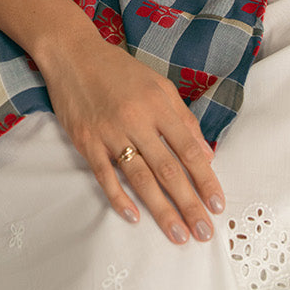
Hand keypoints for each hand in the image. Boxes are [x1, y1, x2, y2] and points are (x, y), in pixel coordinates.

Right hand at [36, 28, 226, 244]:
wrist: (72, 54)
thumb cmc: (119, 70)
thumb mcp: (158, 84)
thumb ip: (183, 118)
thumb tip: (206, 154)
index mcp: (158, 105)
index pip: (188, 149)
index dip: (206, 179)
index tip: (217, 205)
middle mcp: (136, 120)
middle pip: (168, 169)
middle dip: (188, 204)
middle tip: (204, 232)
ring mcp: (110, 132)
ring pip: (140, 178)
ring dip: (161, 210)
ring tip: (178, 234)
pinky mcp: (87, 142)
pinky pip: (105, 176)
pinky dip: (119, 198)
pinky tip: (134, 217)